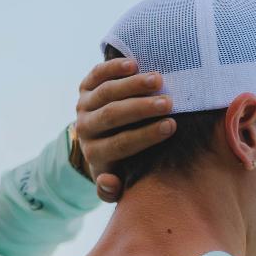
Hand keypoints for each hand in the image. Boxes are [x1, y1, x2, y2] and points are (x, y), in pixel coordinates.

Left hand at [73, 58, 174, 202]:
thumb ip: (113, 191)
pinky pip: (97, 74)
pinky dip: (114, 68)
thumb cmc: (120, 164)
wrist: (98, 142)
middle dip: (142, 108)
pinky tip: (134, 64)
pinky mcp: (84, 87)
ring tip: (158, 80)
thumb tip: (109, 182)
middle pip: (112, 115)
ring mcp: (83, 106)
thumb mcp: (117, 183)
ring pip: (106, 92)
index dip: (146, 135)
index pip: (121, 143)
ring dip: (133, 85)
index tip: (171, 126)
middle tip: (169, 103)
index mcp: (96, 154)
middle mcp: (86, 129)